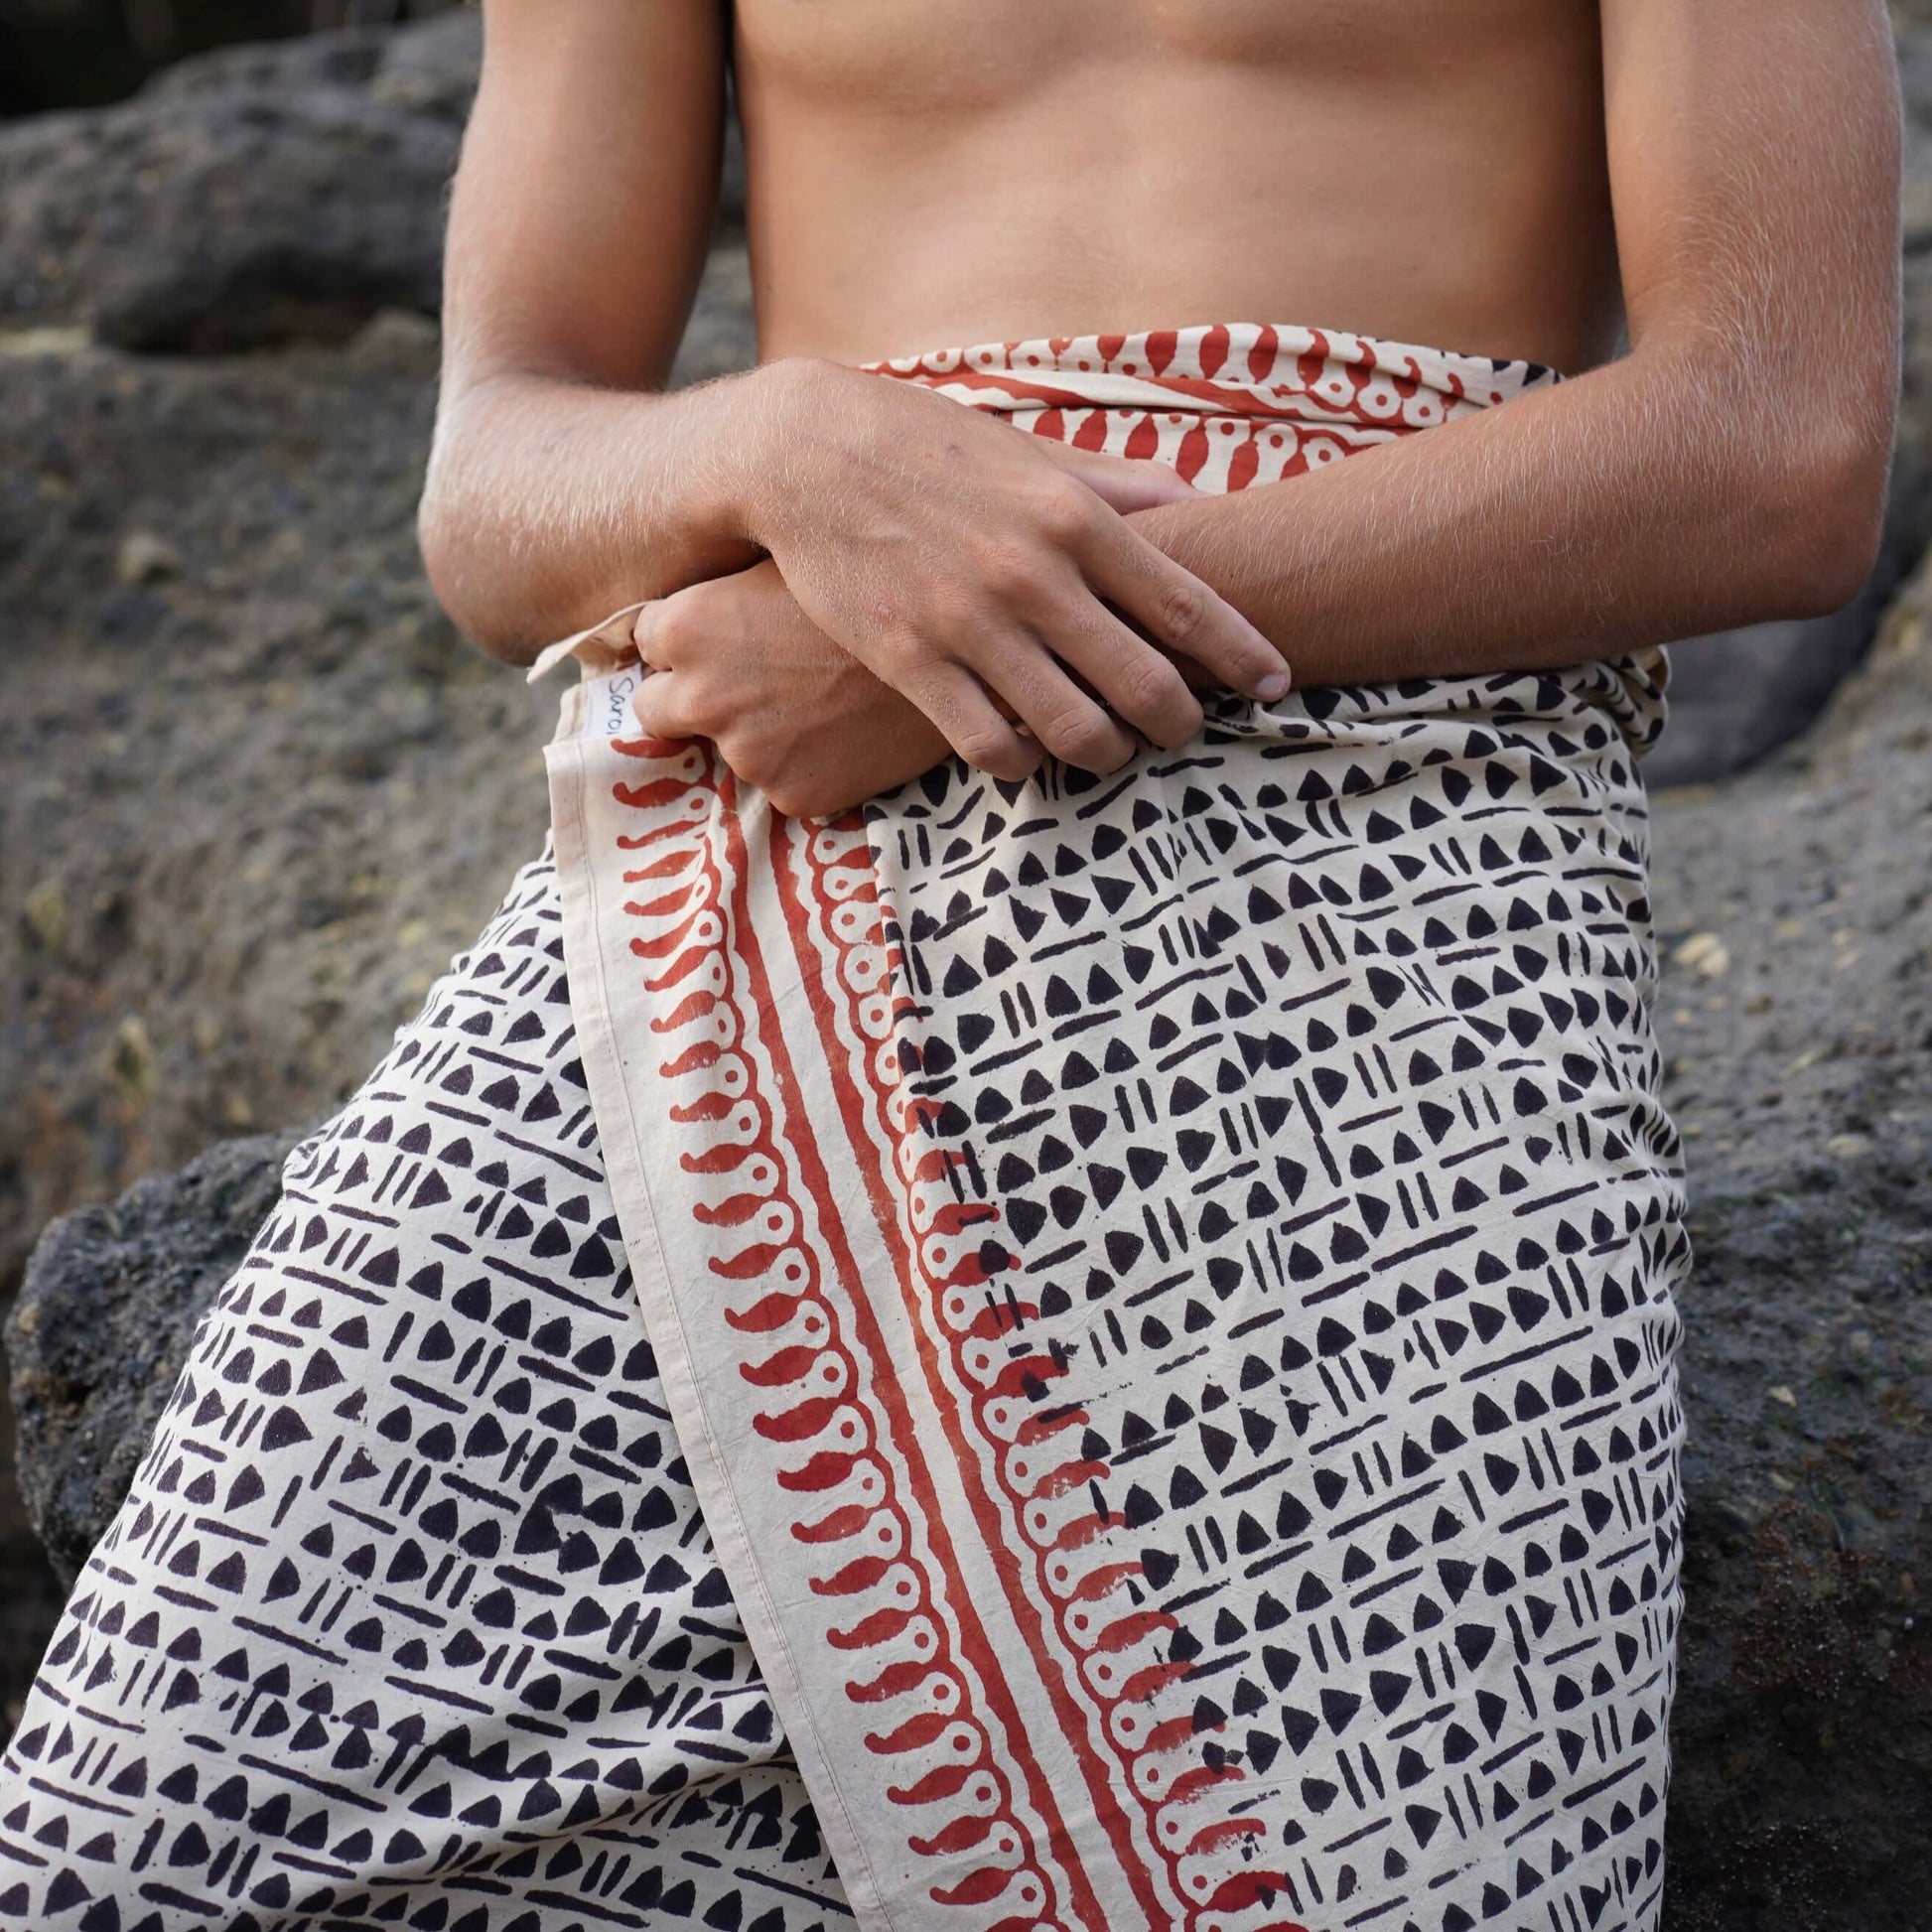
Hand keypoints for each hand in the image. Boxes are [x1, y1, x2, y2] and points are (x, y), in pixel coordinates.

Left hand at [630, 558, 954, 817]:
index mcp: (687, 626)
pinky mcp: (795, 796)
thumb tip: (699, 563)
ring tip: (823, 696)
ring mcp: (747, 754)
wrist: (968, 645)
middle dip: (693, 697)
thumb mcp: (793, 554)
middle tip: (754, 677)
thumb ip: (734, 576)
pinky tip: (848, 729)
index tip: (723, 633)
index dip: (687, 636)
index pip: (644, 640)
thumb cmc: (880, 579)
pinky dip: (810, 764)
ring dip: (761, 731)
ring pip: (730, 748)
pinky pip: (787, 782)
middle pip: (656, 710)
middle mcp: (701, 696)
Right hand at [730, 359, 1291, 780]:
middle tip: (1185, 730)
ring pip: (1074, 730)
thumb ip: (1118, 487)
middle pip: (1145, 683)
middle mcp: (1032, 574)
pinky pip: (991, 746)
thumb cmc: (931, 447)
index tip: (1278, 683)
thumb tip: (1201, 500)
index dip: (1245, 656)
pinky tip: (1027, 752)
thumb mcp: (1031, 451)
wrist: (805, 452)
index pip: (1189, 605)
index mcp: (1074, 517)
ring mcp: (969, 623)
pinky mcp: (909, 661)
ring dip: (1107, 754)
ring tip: (1109, 750)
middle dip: (1182, 722)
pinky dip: (1023, 762)